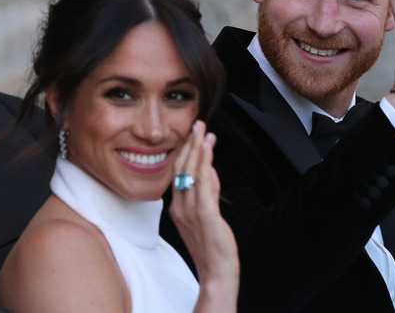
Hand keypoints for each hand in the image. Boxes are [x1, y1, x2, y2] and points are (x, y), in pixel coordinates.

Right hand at [170, 121, 238, 311]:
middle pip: (181, 168)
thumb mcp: (207, 214)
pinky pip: (203, 183)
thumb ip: (208, 192)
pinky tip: (208, 148)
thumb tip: (211, 170)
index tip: (192, 134)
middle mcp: (179, 207)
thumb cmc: (212, 245)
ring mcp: (190, 210)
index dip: (185, 152)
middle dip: (189, 144)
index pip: (178, 173)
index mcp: (177, 207)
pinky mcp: (204, 214)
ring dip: (197, 148)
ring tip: (203, 129)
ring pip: (191, 172)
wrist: (216, 271)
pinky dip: (205, 162)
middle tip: (197, 123)